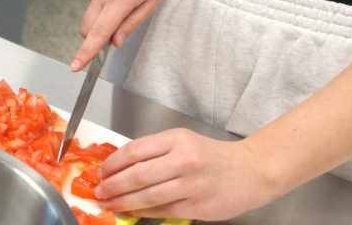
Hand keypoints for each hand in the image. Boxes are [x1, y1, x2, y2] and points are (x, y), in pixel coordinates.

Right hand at [70, 0, 171, 70]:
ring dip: (102, 18)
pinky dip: (103, 3)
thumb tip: (115, 42)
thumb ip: (131, 23)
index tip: (75, 67)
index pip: (97, 33)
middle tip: (117, 33)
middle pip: (87, 28)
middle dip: (95, 39)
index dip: (86, 53)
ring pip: (90, 14)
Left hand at [96, 129, 280, 220]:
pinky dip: (143, 212)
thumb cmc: (213, 156)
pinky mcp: (197, 205)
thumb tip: (122, 166)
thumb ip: (156, 151)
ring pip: (147, 195)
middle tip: (100, 191)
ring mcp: (190, 184)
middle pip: (137, 174)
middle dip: (113, 185)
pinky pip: (162, 210)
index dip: (113, 163)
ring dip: (124, 201)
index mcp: (176, 139)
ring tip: (110, 203)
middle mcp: (183, 159)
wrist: (250, 171)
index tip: (102, 171)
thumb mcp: (184, 142)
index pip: (135, 150)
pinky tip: (132, 211)